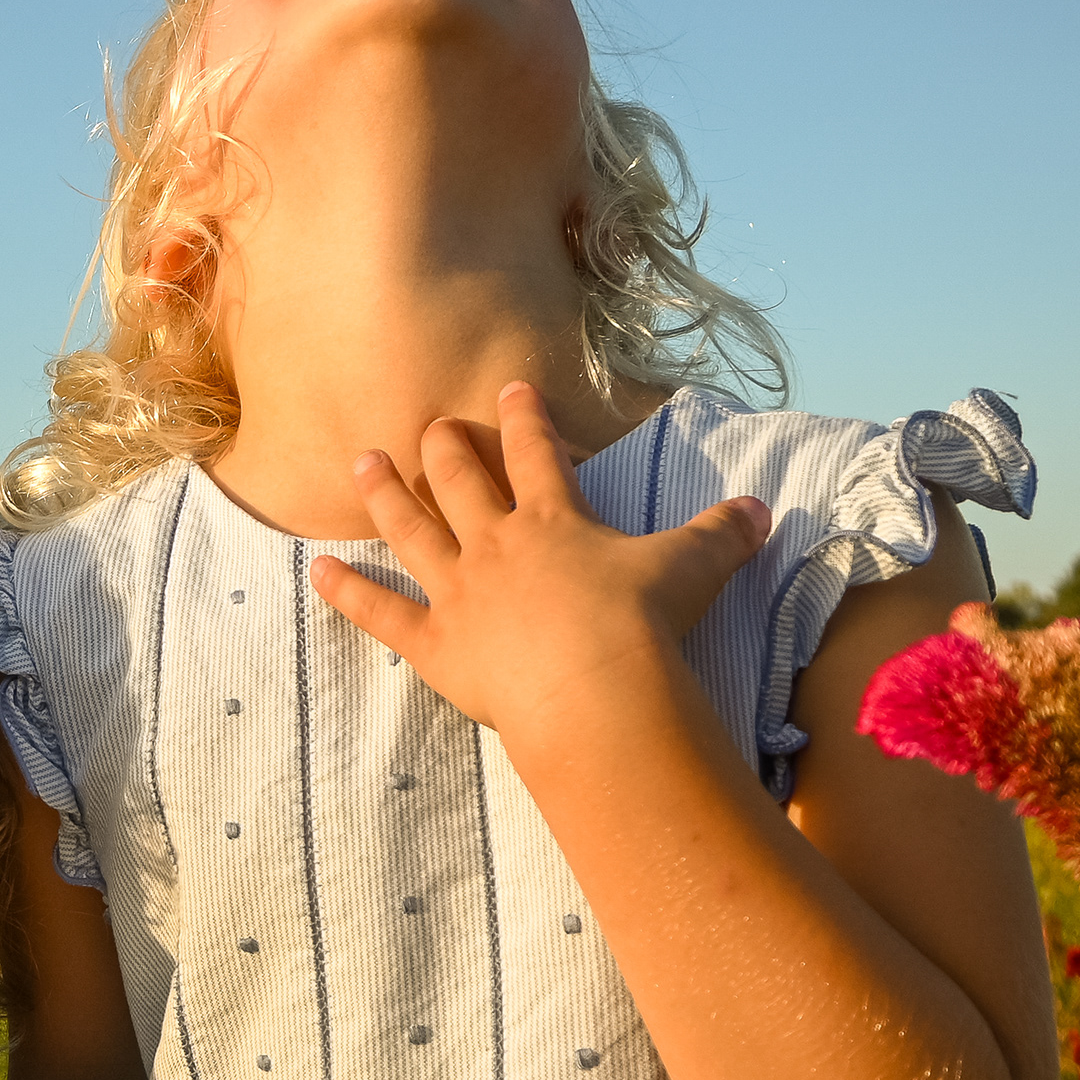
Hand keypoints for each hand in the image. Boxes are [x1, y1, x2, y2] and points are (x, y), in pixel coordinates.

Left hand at [303, 385, 766, 747]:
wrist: (596, 689)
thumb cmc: (645, 626)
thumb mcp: (694, 569)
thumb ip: (724, 534)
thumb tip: (764, 508)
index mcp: (555, 519)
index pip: (537, 453)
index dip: (525, 419)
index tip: (511, 390)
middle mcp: (498, 544)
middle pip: (461, 480)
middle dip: (445, 446)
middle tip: (429, 423)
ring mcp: (459, 591)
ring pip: (411, 529)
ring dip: (385, 495)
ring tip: (361, 463)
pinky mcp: (436, 645)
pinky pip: (382, 613)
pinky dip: (348, 593)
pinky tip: (316, 572)